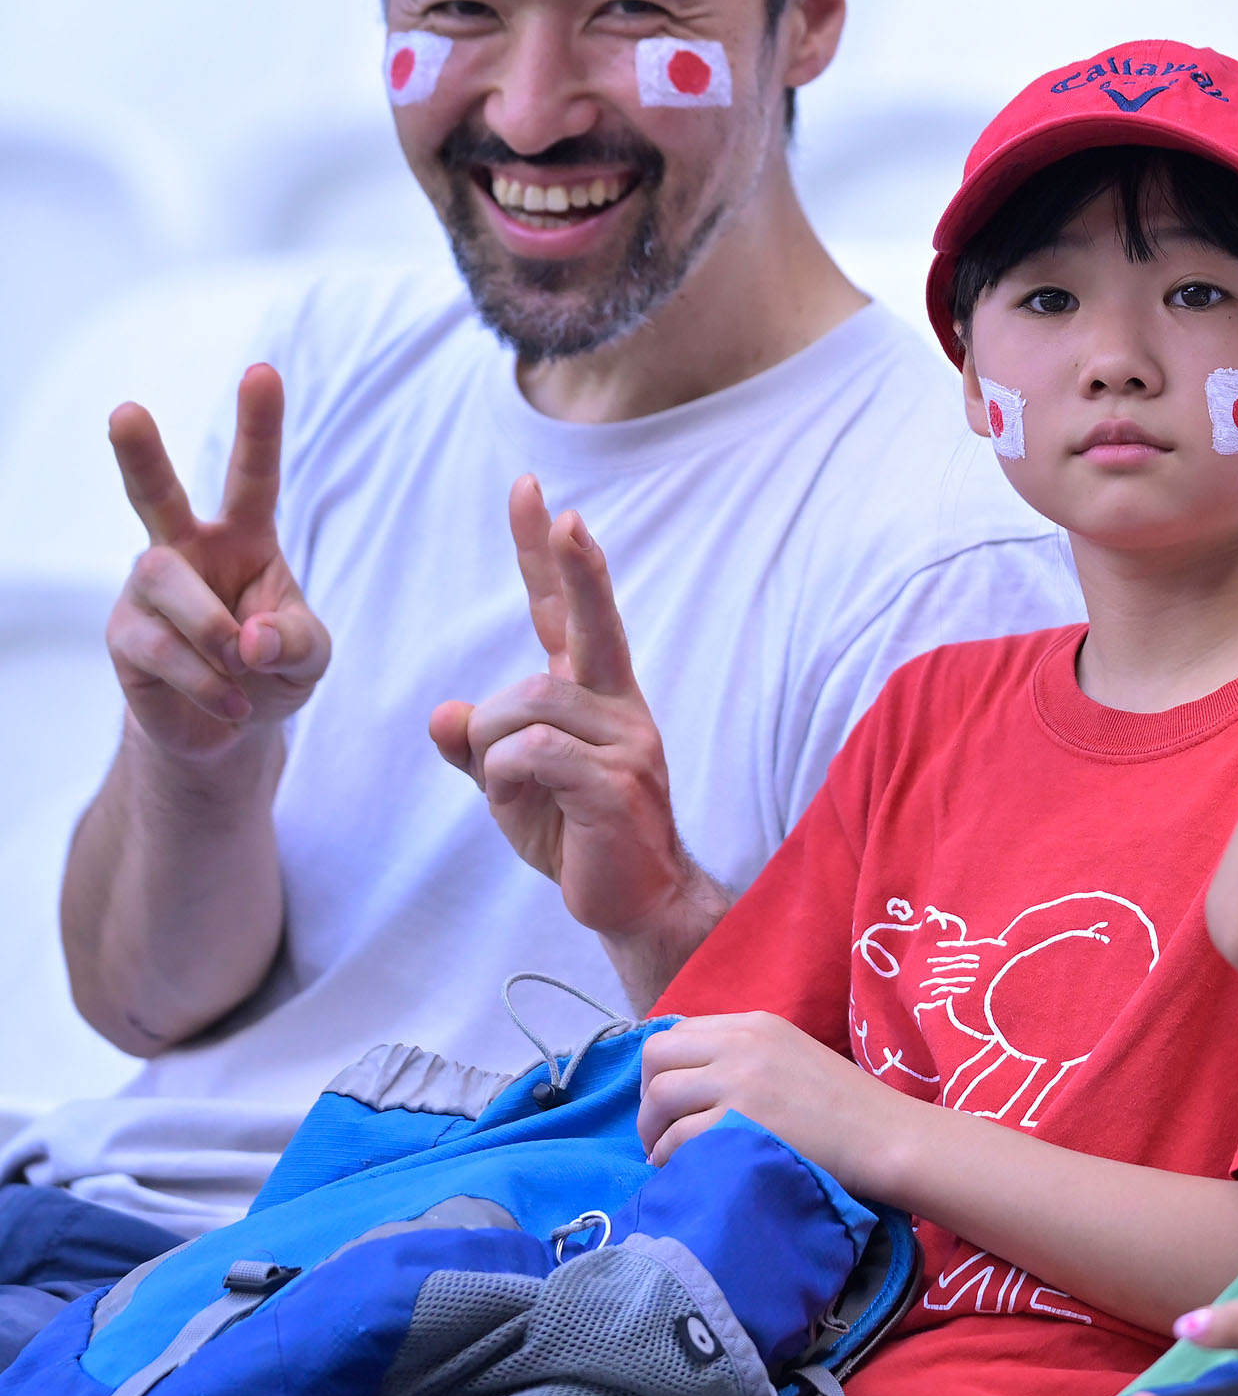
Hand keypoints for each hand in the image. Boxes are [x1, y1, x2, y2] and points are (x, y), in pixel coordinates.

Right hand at [105, 366, 331, 762]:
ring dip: (215, 631)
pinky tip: (226, 700)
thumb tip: (250, 637)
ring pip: (169, 583)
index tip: (262, 372)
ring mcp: (149, 591)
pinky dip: (206, 681)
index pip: (254, 474)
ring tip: (242, 669)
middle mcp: (188, 550)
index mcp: (245, 537)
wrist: (230, 727)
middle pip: (157, 495)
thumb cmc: (274, 668)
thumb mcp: (309, 654)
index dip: (259, 425)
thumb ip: (295, 640)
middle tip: (125, 412)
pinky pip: (162, 648)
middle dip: (140, 454)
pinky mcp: (125, 636)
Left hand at [429, 477, 706, 946]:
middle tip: (565, 515)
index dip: (550, 555)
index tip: (534, 493)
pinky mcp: (616, 780)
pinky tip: (524, 804)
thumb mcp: (509, 788)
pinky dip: (503, 778)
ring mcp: (625, 738)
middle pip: (581, 624)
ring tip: (513, 789)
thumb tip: (444, 713)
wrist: (634, 901)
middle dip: (574, 567)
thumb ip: (476, 747)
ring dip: (491, 749)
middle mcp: (617, 703)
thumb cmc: (575, 836)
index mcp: (594, 695)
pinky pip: (530, 753)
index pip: (566, 610)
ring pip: (523, 706)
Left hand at [638, 1010, 919, 1183]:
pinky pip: (678, 1136)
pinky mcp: (741, 1122)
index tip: (673, 1102)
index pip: (679, 1032)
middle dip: (647, 1096)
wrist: (881, 1134)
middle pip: (657, 1056)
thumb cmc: (843, 1105)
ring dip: (652, 1129)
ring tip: (665, 1153)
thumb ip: (745, 1056)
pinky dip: (669, 1155)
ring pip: (660, 1095)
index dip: (664, 1070)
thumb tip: (689, 1081)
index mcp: (755, 1024)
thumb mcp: (791, 1056)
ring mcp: (740, 1081)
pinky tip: (680, 1167)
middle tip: (661, 1127)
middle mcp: (742, 1044)